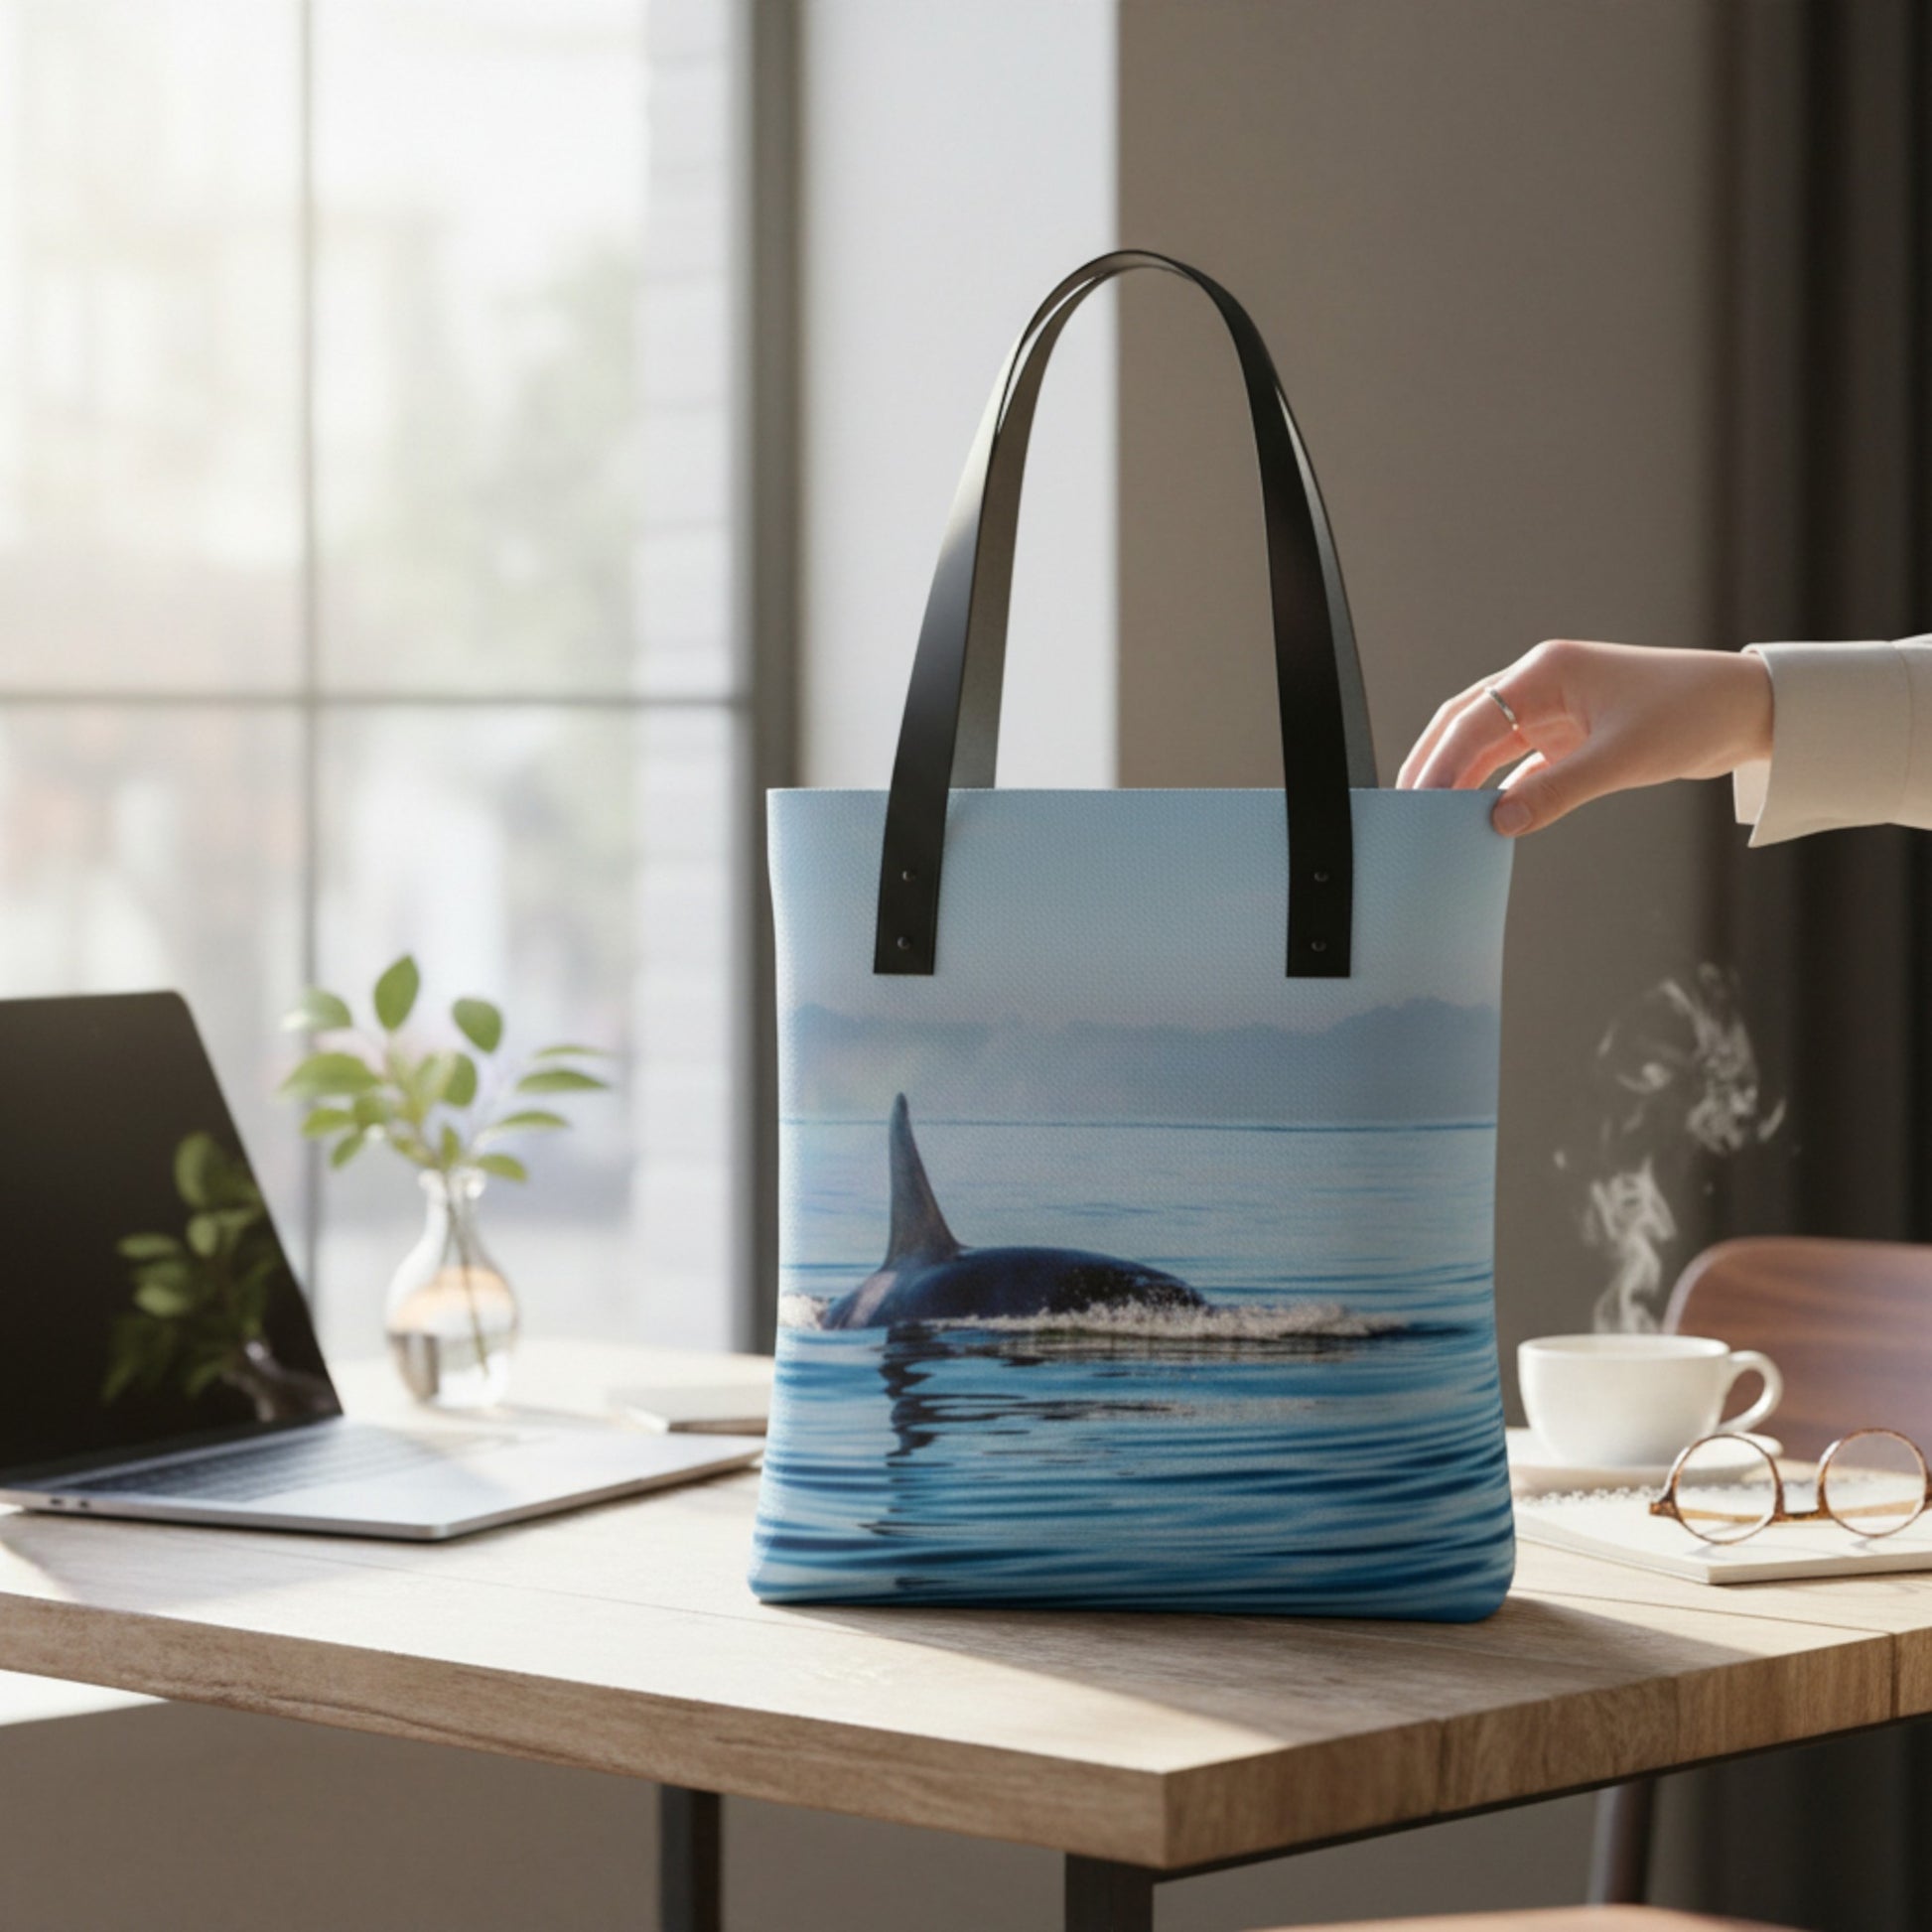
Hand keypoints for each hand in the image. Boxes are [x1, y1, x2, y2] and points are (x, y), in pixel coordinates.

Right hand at [1395, 640, 1772, 834]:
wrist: (1749, 709)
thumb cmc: (1692, 713)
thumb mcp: (1621, 758)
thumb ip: (1556, 792)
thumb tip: (1500, 822)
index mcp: (1546, 671)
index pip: (1473, 718)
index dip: (1440, 761)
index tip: (1418, 800)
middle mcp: (1542, 684)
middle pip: (1468, 725)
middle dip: (1435, 765)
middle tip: (1408, 808)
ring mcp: (1555, 709)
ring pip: (1489, 744)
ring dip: (1463, 778)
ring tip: (1437, 816)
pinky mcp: (1571, 734)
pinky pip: (1519, 762)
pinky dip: (1500, 787)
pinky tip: (1486, 815)